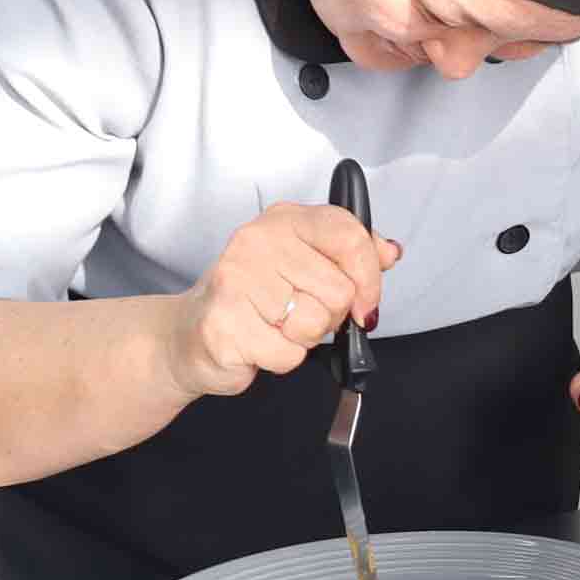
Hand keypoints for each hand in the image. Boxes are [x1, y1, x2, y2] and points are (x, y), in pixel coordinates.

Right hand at [166, 200, 399, 397]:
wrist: (189, 333)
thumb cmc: (252, 299)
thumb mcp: (305, 264)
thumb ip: (350, 255)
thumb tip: (389, 251)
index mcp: (284, 220)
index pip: (349, 236)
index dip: (369, 277)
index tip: (365, 301)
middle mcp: (257, 241)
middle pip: (339, 290)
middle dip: (329, 316)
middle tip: (297, 313)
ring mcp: (236, 280)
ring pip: (315, 323)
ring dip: (304, 338)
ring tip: (275, 326)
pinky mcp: (225, 323)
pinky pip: (289, 354)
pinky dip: (281, 359)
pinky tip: (258, 343)